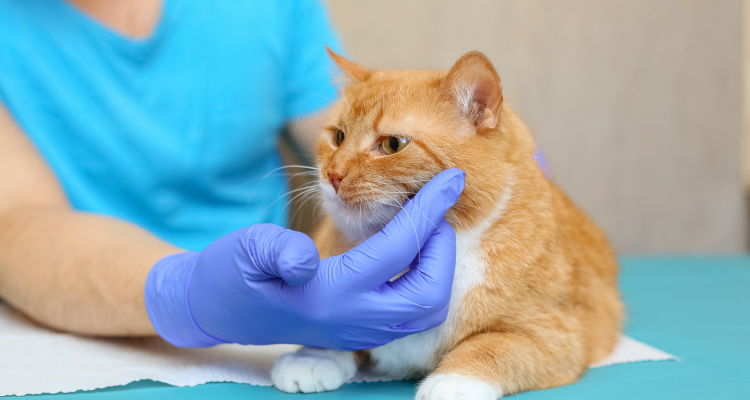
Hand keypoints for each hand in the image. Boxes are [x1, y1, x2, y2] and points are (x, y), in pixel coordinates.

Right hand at [145, 169, 464, 349]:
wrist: (216, 310)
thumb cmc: (230, 274)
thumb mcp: (244, 251)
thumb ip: (275, 251)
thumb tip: (305, 258)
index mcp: (330, 295)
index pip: (398, 251)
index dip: (428, 211)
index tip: (452, 180)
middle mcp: (352, 319)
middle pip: (428, 294)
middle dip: (443, 248)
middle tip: (436, 211)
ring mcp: (358, 330)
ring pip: (423, 309)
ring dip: (437, 266)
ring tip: (425, 227)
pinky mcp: (357, 330)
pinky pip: (407, 311)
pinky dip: (422, 278)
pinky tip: (409, 248)